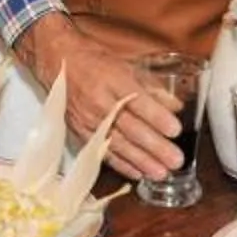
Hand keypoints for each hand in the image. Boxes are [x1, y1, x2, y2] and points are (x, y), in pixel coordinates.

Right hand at [16, 14, 181, 180]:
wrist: (59, 64)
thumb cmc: (96, 62)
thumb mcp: (127, 66)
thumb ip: (152, 88)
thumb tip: (176, 107)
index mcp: (114, 80)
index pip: (138, 102)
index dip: (157, 117)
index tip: (176, 130)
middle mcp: (100, 101)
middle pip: (130, 127)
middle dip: (154, 146)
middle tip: (175, 160)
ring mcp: (89, 119)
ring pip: (118, 144)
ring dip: (141, 161)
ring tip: (161, 173)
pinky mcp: (81, 132)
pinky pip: (102, 152)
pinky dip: (120, 165)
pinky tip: (137, 174)